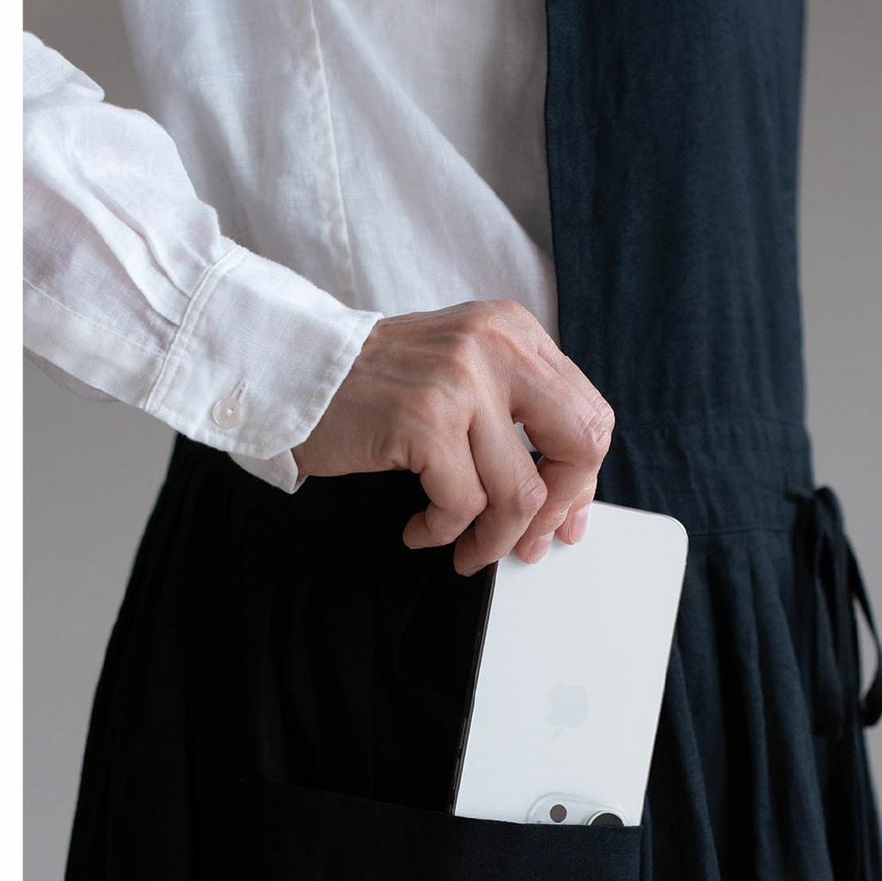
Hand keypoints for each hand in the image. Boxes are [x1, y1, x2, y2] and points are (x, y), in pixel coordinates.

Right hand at [290, 300, 613, 574]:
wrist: (292, 368)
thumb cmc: (373, 384)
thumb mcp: (461, 372)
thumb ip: (515, 415)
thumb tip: (569, 500)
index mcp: (514, 331)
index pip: (589, 415)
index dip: (580, 480)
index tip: (560, 518)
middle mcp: (496, 345)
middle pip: (577, 447)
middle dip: (556, 510)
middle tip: (525, 542)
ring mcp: (461, 381)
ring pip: (520, 493)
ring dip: (493, 540)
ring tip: (465, 549)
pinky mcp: (424, 420)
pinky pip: (462, 506)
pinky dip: (443, 533)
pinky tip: (421, 530)